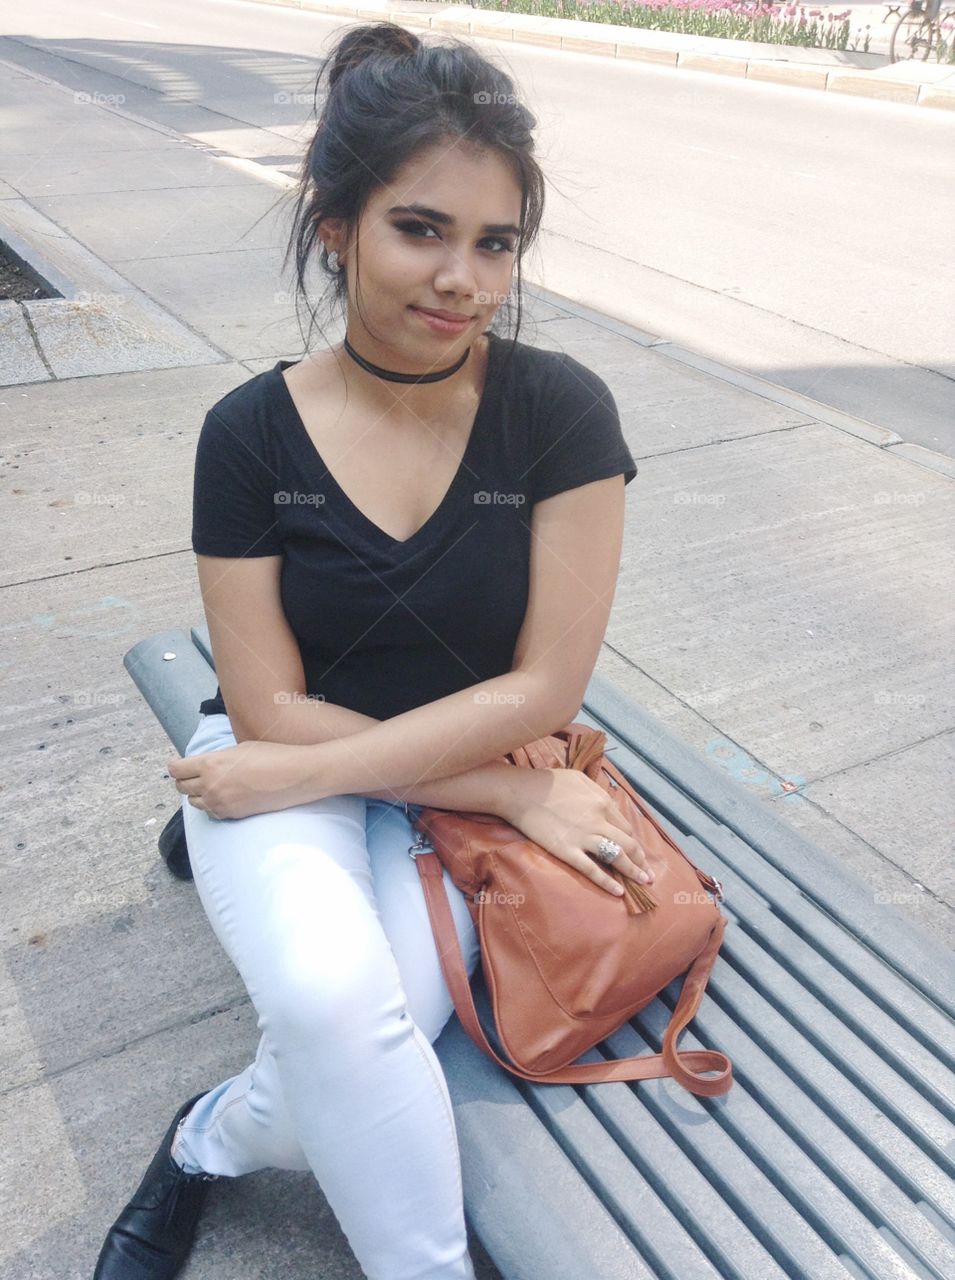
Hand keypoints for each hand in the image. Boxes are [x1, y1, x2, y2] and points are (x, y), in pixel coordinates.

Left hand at [168, 740, 321, 819]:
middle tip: (194, 773)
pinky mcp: (232, 815)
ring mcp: (220, 803)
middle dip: (185, 779)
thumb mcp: (239, 749)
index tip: (179, 764)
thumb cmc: (272, 755)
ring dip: (197, 794)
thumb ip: (216, 759)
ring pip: (194, 802)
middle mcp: (210, 786)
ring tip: (210, 785)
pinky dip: (211, 805)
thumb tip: (205, 765)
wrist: (296, 776)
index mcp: (210, 764)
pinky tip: (224, 795)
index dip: (175, 766)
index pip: (175, 769)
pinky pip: (210, 812)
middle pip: (181, 787)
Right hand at [495, 767, 653, 896]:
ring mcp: (583, 836)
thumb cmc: (547, 782)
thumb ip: (596, 792)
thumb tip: (607, 802)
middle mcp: (598, 820)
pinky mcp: (567, 850)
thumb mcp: (579, 778)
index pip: (626, 827)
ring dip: (633, 871)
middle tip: (648, 874)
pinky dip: (607, 882)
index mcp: (602, 802)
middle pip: (628, 843)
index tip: (640, 854)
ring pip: (616, 856)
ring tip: (642, 883)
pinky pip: (592, 869)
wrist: (519, 792)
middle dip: (641, 860)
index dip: (635, 843)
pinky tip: (618, 891)